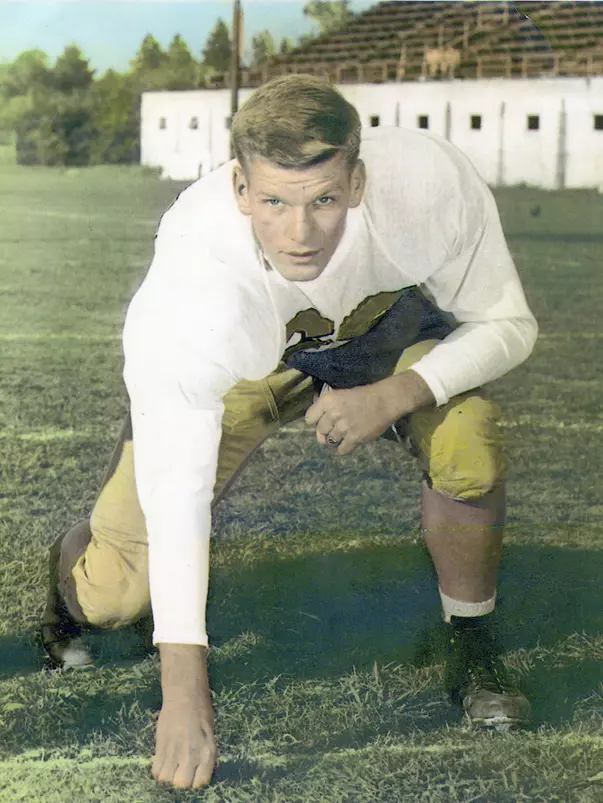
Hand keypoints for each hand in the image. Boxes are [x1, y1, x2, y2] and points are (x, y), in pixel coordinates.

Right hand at [153, 644, 217, 788]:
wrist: (185, 694)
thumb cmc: (201, 712)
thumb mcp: (209, 736)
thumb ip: (204, 756)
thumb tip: (198, 773)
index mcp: (208, 752)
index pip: (201, 782)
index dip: (196, 780)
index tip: (193, 774)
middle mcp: (192, 755)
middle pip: (182, 784)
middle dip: (180, 779)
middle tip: (181, 768)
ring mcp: (175, 751)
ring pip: (166, 779)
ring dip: (168, 774)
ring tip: (171, 762)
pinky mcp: (160, 746)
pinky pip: (155, 770)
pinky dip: (158, 768)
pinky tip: (163, 758)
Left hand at [305, 371, 434, 455]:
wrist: (385, 401)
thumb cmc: (363, 395)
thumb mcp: (340, 394)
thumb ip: (326, 406)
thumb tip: (313, 420)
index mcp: (328, 401)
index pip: (309, 419)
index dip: (315, 421)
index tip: (321, 422)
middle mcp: (333, 414)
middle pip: (320, 431)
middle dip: (325, 431)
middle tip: (335, 428)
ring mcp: (344, 427)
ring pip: (330, 441)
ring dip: (336, 439)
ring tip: (345, 433)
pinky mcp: (355, 438)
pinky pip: (341, 449)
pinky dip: (344, 448)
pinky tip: (349, 442)